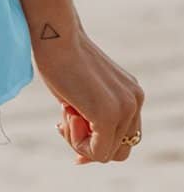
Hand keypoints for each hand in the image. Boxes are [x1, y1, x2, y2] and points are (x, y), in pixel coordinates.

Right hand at [34, 24, 143, 163]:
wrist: (55, 35)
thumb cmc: (60, 60)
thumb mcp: (83, 92)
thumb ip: (92, 116)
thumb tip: (85, 156)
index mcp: (132, 94)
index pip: (123, 137)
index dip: (96, 141)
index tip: (70, 130)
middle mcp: (135, 102)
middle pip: (119, 150)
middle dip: (89, 144)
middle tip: (63, 124)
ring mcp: (125, 108)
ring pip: (107, 154)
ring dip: (80, 142)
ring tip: (64, 112)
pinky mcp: (109, 114)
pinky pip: (98, 152)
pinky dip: (77, 142)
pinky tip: (66, 113)